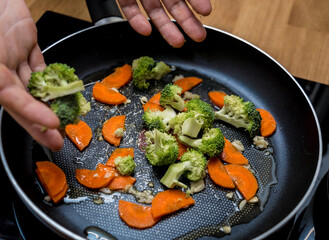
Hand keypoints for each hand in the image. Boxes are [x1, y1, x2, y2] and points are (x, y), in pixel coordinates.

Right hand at [0, 0, 63, 150]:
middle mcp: (1, 70)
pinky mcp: (26, 46)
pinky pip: (41, 66)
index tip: (51, 125)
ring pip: (36, 86)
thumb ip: (0, 74)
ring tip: (66, 117)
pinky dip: (52, 78)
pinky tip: (62, 90)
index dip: (31, 115)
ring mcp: (14, 59)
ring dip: (51, 102)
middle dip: (42, 123)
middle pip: (24, 102)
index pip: (11, 100)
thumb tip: (8, 91)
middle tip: (58, 139)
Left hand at [117, 0, 211, 47]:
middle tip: (199, 37)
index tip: (206, 12)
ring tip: (179, 42)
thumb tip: (201, 0)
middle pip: (174, 6)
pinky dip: (136, 21)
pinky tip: (146, 31)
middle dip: (187, 22)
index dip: (196, 0)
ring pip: (155, 12)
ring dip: (167, 28)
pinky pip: (129, 9)